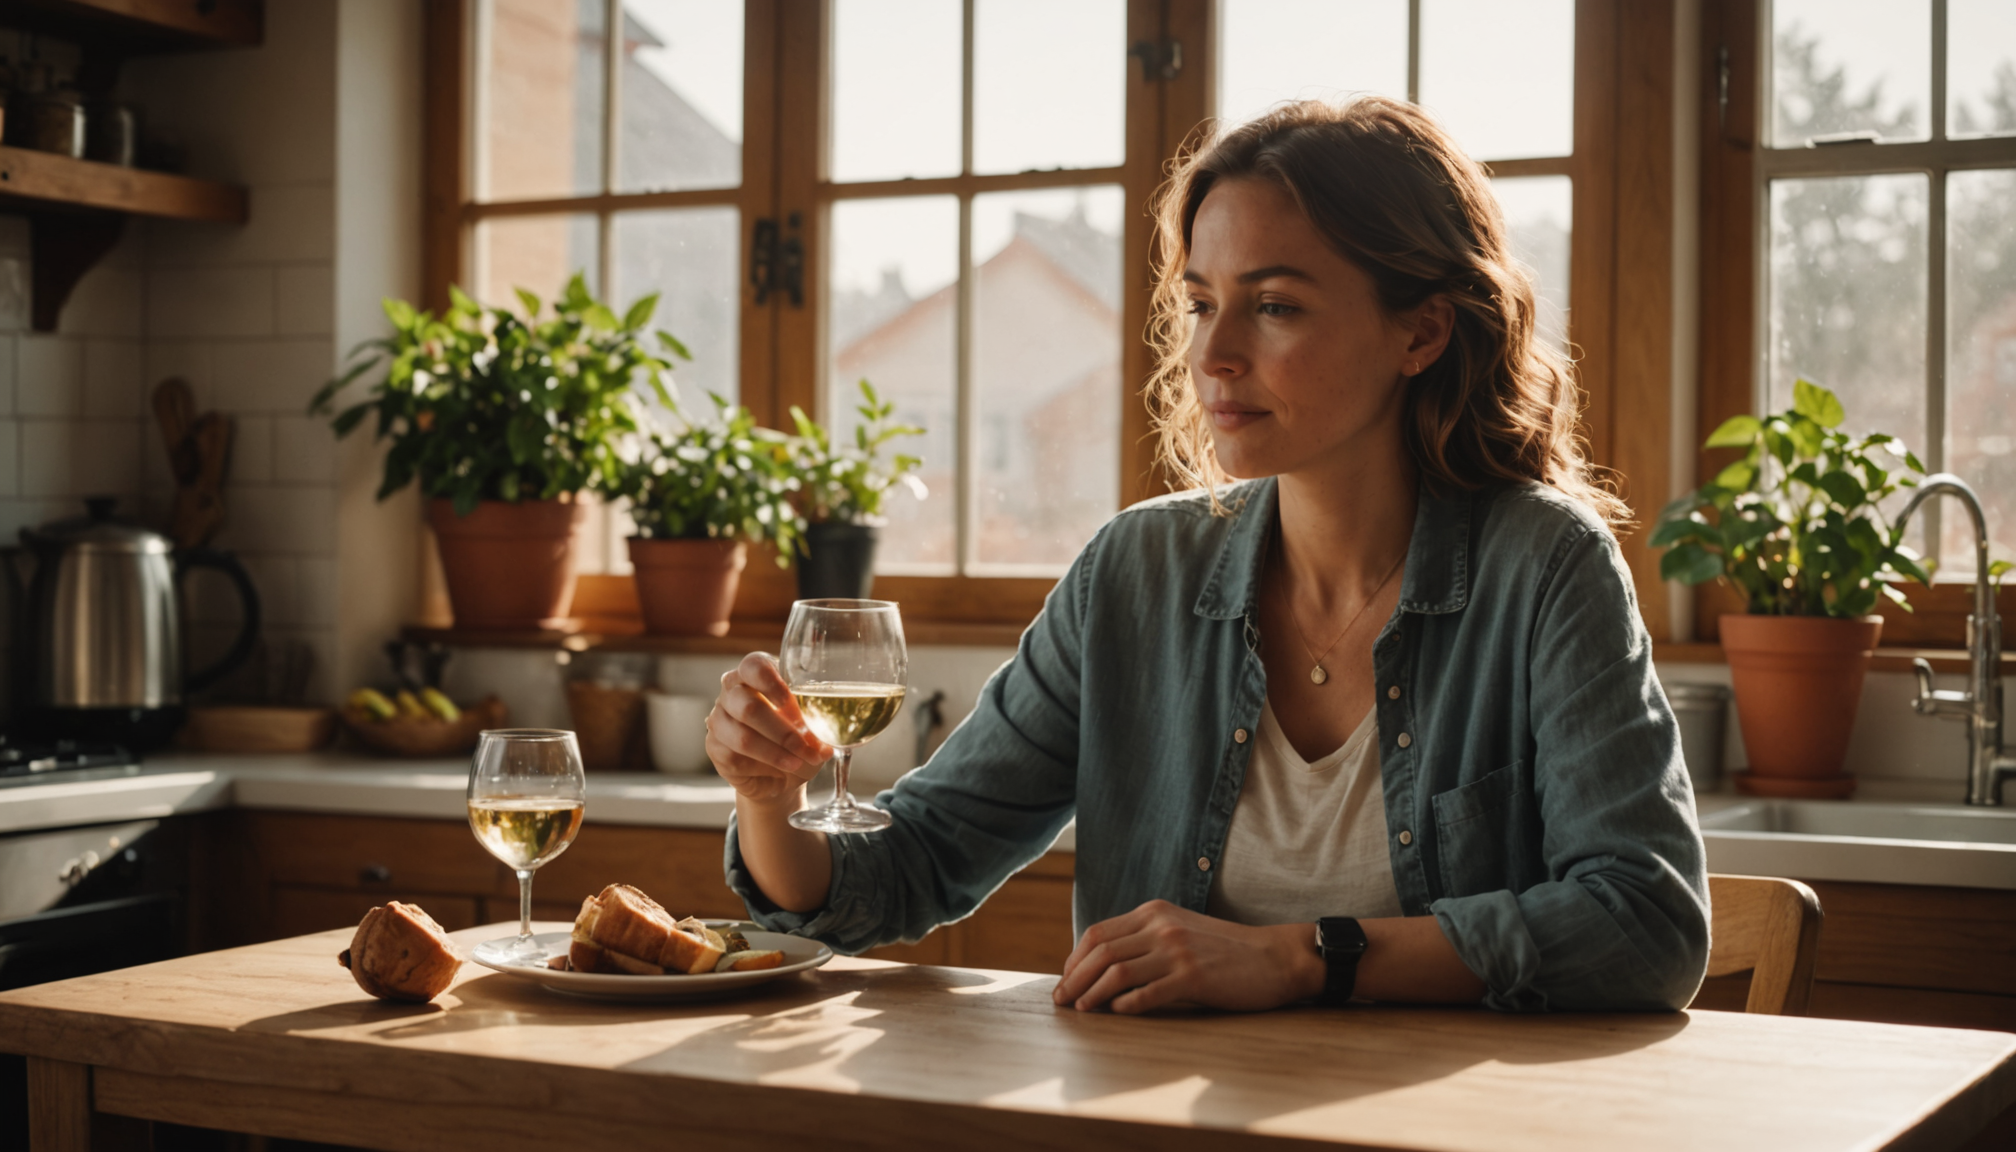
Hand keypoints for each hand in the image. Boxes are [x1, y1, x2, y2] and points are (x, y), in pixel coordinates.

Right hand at [707, 652, 832, 804]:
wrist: (782, 775)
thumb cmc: (798, 739)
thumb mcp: (812, 727)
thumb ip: (816, 727)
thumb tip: (822, 746)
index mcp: (756, 675)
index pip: (753, 666)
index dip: (771, 683)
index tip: (790, 702)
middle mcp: (733, 692)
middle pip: (749, 706)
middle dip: (783, 732)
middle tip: (806, 746)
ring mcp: (719, 719)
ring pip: (743, 737)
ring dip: (776, 752)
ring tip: (799, 762)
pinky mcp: (714, 748)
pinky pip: (736, 757)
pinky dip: (765, 765)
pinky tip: (782, 768)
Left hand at [1052, 900, 1322, 1013]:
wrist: (1275, 957)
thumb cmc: (1226, 950)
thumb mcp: (1181, 930)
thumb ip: (1146, 939)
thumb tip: (1104, 966)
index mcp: (1154, 912)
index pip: (1097, 933)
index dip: (1074, 959)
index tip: (1066, 980)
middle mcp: (1161, 926)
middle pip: (1100, 952)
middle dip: (1074, 979)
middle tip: (1062, 1002)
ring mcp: (1177, 950)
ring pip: (1116, 972)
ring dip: (1091, 994)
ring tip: (1081, 1011)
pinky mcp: (1194, 977)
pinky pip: (1147, 993)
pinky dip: (1125, 1005)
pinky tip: (1116, 1013)